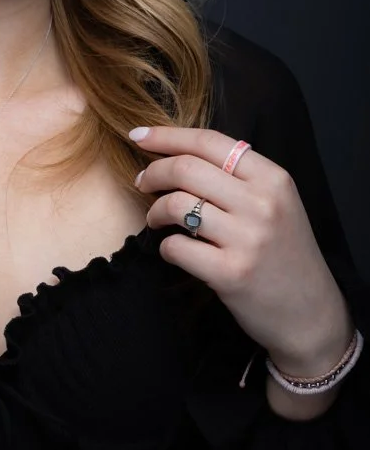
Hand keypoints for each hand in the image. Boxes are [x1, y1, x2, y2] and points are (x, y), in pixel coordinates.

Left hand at [132, 126, 349, 365]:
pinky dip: (165, 247)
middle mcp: (262, 203)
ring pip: (175, 204)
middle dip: (152, 173)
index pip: (210, 142)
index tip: (139, 136)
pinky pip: (176, 246)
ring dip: (155, 211)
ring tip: (157, 220)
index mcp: (273, 178)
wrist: (310, 313)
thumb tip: (179, 154)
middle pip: (185, 168)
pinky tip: (174, 250)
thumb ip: (238, 178)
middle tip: (142, 183)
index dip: (167, 136)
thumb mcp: (277, 203)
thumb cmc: (284, 254)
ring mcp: (247, 238)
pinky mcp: (230, 272)